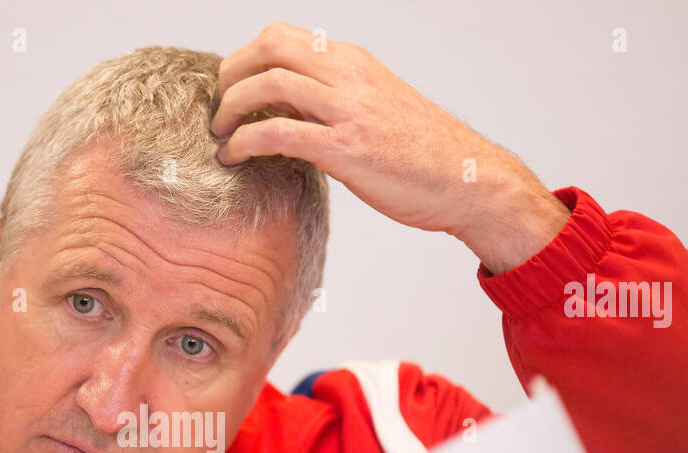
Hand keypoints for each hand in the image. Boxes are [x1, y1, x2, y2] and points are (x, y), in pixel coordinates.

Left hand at [211, 22, 570, 273]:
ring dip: (230, 109)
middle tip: (218, 110)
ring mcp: (348, 110)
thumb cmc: (422, 153)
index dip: (243, 59)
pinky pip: (279, 132)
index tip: (231, 91)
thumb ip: (331, 100)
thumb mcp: (374, 108)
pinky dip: (245, 142)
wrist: (468, 179)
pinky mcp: (347, 149)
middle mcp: (349, 76)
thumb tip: (283, 107)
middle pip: (268, 48)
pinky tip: (234, 158)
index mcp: (354, 63)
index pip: (282, 37)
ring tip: (220, 135)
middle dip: (229, 76)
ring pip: (267, 83)